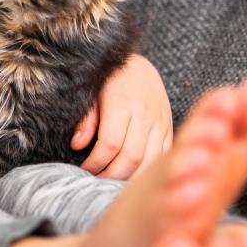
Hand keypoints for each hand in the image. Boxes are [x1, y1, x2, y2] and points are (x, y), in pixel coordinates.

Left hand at [71, 54, 172, 180]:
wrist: (136, 64)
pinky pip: (163, 156)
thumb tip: (77, 145)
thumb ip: (86, 119)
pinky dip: (148, 172)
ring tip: (112, 183)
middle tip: (95, 181)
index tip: (84, 169)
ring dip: (130, 178)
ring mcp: (161, 122)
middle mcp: (145, 114)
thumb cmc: (108, 78)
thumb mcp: (92, 91)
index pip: (110, 143)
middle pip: (131, 157)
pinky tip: (132, 177)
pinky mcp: (169, 128)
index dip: (95, 162)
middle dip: (111, 176)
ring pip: (150, 161)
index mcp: (123, 102)